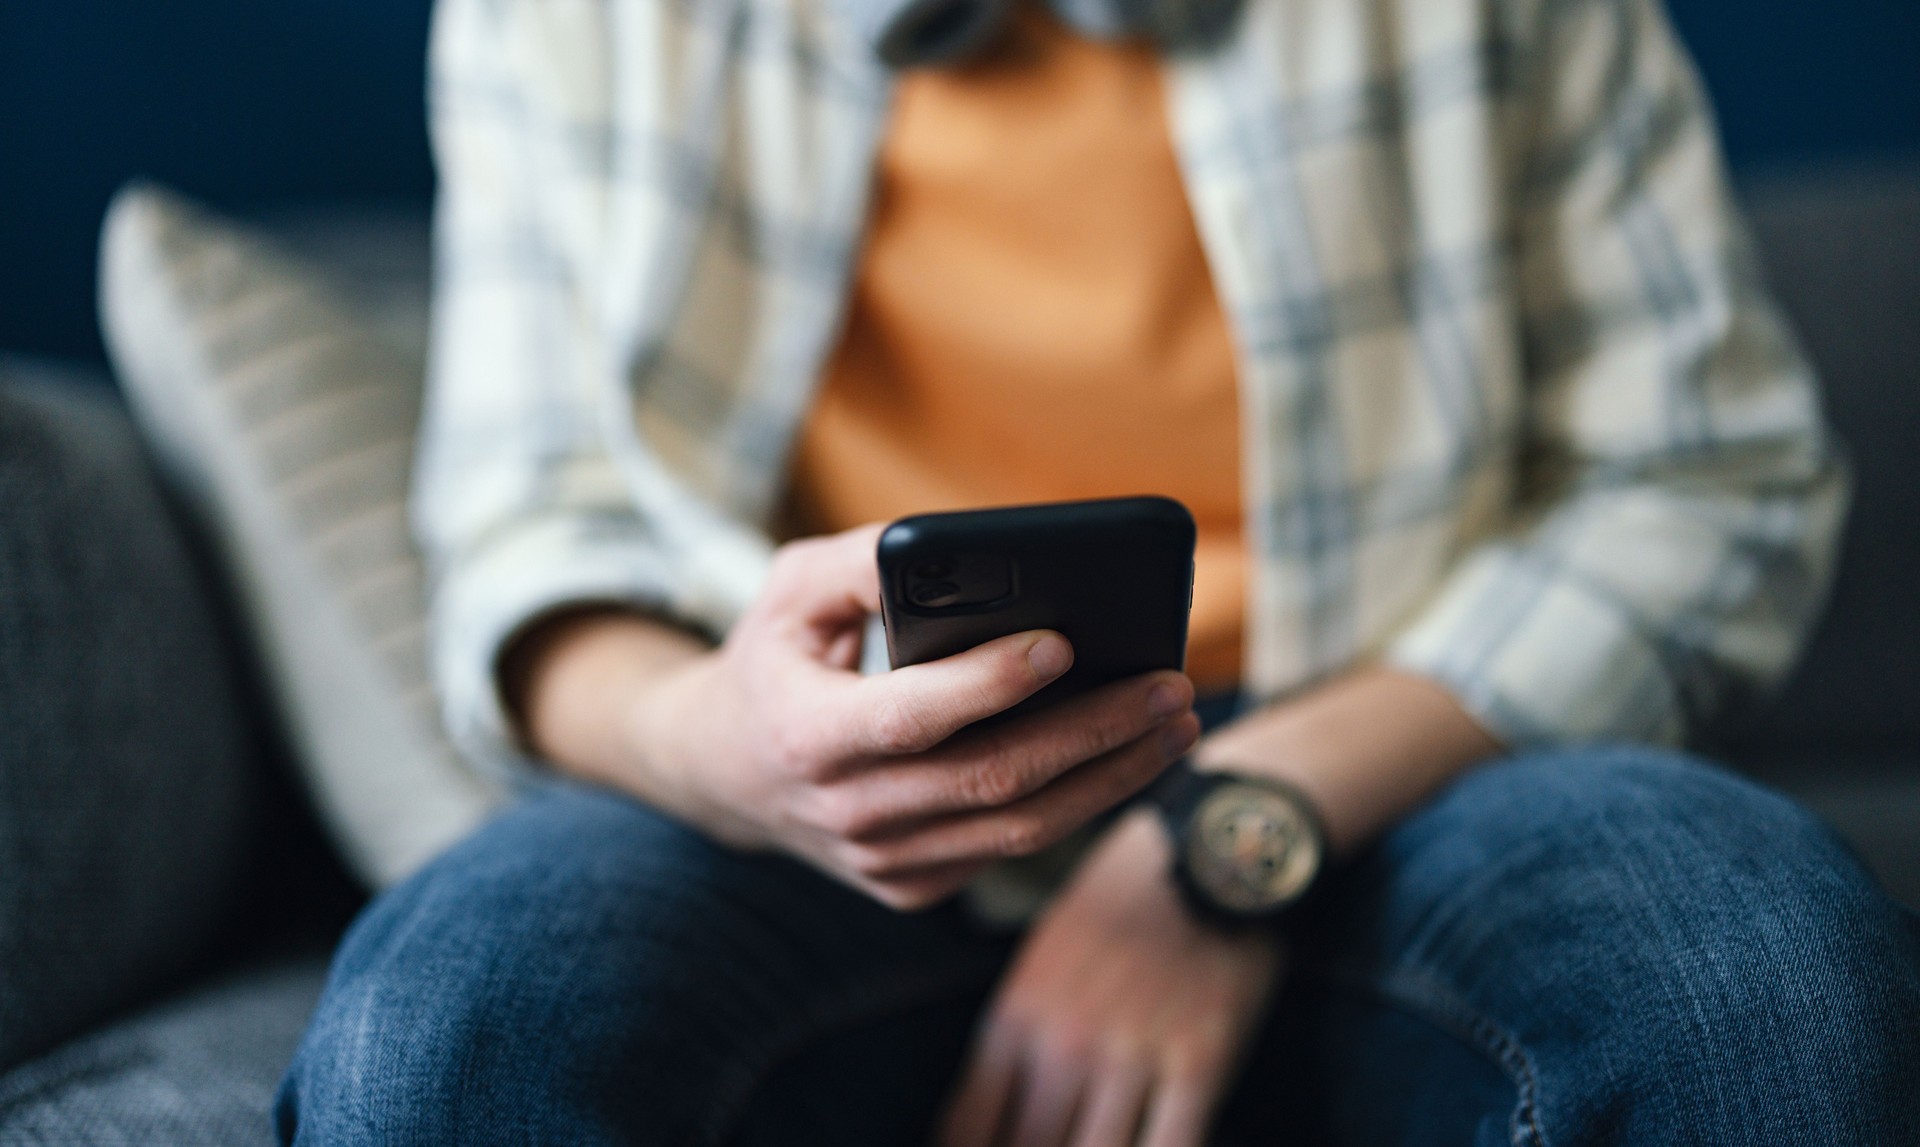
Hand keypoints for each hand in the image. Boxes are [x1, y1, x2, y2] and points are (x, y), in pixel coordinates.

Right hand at [622, 526, 1199, 908]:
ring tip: (1175, 723)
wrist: (723, 771)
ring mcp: (883, 861)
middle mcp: (846, 813)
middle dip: (1095, 730)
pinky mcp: (913, 885)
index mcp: (806, 736)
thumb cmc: (772, 661)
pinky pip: (1011, 845)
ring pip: (1021, 826)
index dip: (991, 683)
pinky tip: (1128, 755)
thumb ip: (864, 562)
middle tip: (1169, 685)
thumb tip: (960, 548)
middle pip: (995, 779)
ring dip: (1112, 775)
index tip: (1063, 640)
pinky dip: (1079, 800)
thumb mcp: (790, 592)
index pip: (913, 717)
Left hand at [939, 811, 1281, 1146]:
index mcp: (1019, 1011)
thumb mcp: (1047, 952)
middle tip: (1045, 1146)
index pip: (971, 1124)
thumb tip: (995, 1108)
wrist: (1208, 847)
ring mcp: (1133, 1054)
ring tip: (1091, 1144)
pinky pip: (1171, 1146)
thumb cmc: (1125, 899)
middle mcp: (1066, 1040)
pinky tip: (1149, 1146)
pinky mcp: (1201, 1062)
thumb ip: (1021, 1029)